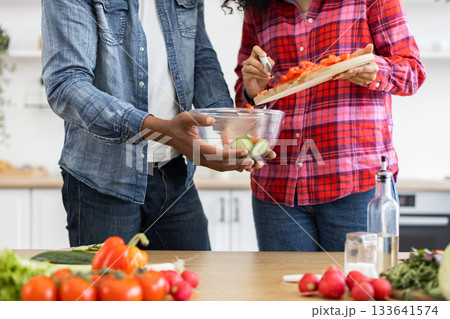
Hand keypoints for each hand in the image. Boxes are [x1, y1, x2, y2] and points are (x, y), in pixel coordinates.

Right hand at [142, 112, 258, 172]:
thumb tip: (211, 120)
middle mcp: (200, 158)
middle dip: (237, 164)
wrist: (167, 135)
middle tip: (252, 160)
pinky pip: (218, 166)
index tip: (244, 151)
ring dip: (235, 167)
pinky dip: (229, 166)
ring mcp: (201, 161)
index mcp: (197, 148)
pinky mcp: (203, 161)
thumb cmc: (177, 124)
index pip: (217, 154)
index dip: (231, 154)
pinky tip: (239, 162)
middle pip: (222, 165)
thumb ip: (198, 118)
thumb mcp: (186, 117)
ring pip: (221, 168)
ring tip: (249, 163)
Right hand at [242, 45, 274, 98]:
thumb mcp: (269, 70)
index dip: (259, 51)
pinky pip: (251, 75)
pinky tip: (264, 78)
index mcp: (255, 57)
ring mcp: (245, 68)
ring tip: (267, 75)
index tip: (264, 56)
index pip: (255, 49)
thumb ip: (270, 64)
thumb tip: (269, 58)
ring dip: (260, 72)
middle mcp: (248, 61)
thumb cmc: (263, 76)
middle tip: (268, 71)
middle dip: (261, 66)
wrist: (259, 87)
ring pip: (250, 68)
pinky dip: (259, 76)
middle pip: (251, 60)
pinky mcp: (244, 75)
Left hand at [333, 44, 378, 85]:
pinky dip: (344, 78)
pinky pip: (351, 80)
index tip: (348, 70)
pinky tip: (338, 76)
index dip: (356, 69)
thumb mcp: (364, 53)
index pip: (364, 68)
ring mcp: (366, 81)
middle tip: (338, 73)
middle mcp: (371, 76)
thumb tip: (370, 45)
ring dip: (344, 76)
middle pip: (357, 74)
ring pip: (353, 78)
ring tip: (336, 75)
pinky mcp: (360, 83)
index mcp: (374, 68)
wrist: (362, 64)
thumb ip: (367, 50)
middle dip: (347, 73)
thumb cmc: (363, 57)